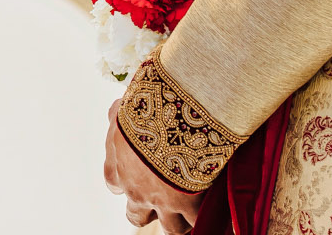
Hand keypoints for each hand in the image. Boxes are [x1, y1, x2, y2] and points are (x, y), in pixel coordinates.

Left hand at [105, 101, 201, 231]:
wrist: (172, 115)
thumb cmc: (145, 109)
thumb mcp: (124, 109)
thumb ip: (118, 115)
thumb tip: (117, 109)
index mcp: (117, 170)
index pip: (114, 186)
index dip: (126, 182)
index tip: (139, 173)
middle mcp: (137, 192)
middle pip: (137, 216)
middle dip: (149, 210)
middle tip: (164, 196)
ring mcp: (164, 202)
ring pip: (171, 228)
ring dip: (179, 221)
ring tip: (192, 209)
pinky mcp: (190, 205)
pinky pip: (199, 221)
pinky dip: (207, 217)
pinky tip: (216, 212)